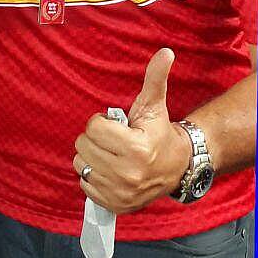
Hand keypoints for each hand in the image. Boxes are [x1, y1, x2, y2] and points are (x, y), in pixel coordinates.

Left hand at [73, 48, 191, 214]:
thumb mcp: (155, 104)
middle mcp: (128, 175)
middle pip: (83, 147)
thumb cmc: (159, 132)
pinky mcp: (115, 205)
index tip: (116, 125)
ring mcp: (121, 193)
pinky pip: (84, 184)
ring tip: (110, 154)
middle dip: (94, 139)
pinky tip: (108, 170)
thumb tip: (165, 52)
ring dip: (91, 156)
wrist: (177, 167)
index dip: (101, 122)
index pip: (93, 129)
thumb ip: (155, 77)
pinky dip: (92, 176)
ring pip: (81, 165)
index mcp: (136, 149)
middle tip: (112, 140)